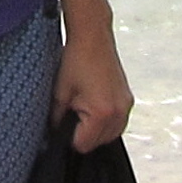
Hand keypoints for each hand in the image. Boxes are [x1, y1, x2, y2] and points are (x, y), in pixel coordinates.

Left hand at [54, 22, 130, 150]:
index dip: (70, 138)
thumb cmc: (77, 59)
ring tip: (84, 107)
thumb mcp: (59, 93)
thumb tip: (53, 133)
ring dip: (97, 129)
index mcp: (102, 113)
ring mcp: (126, 105)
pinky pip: (118, 121)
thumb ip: (56, 119)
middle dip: (84, 133)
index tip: (64, 126)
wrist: (92, 36)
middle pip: (99, 143)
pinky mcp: (128, 98)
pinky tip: (94, 105)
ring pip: (111, 134)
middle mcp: (119, 112)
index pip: (84, 145)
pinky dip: (106, 120)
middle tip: (73, 112)